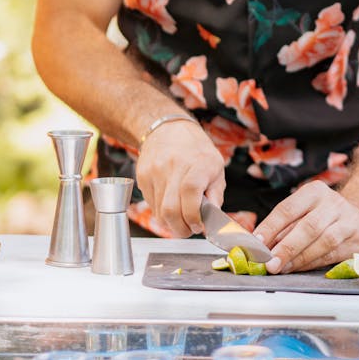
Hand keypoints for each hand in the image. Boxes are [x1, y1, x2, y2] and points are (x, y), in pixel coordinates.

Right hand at [135, 120, 224, 236]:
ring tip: (180, 220)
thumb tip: (213, 219)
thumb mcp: (216, 167)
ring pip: (159, 212)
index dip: (193, 216)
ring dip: (171, 224)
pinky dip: (161, 213)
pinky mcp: (142, 176)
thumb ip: (215, 194)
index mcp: (198, 163)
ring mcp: (155, 171)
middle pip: (170, 209)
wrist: (167, 129)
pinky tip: (170, 207)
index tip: (198, 225)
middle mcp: (174, 166)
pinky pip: (150, 205)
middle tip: (189, 230)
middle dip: (180, 229)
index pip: (190, 193)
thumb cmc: (195, 150)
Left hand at [255, 182, 358, 273]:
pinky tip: (299, 268)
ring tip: (283, 267)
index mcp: (314, 191)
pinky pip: (333, 253)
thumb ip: (285, 228)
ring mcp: (349, 220)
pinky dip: (313, 263)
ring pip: (324, 241)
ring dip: (300, 257)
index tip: (257, 242)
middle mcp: (333, 203)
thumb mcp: (305, 213)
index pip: (288, 208)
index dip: (271, 226)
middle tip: (270, 263)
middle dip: (287, 247)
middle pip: (308, 226)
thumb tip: (261, 246)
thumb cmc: (325, 217)